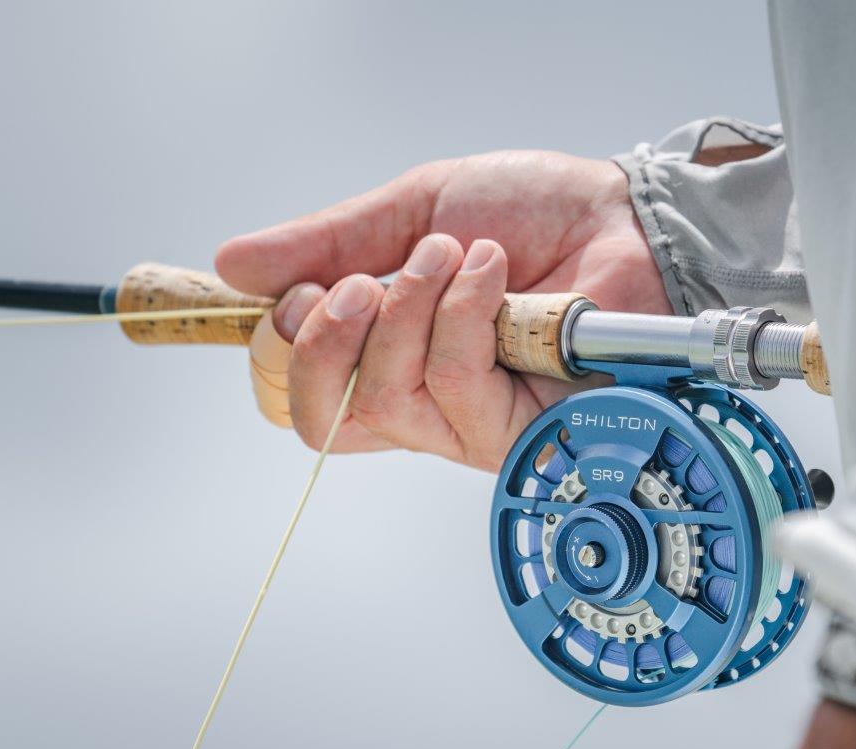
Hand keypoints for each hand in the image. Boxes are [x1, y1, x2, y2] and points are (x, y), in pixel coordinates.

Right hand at [216, 151, 669, 469]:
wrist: (622, 217)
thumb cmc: (533, 213)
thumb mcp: (414, 208)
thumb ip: (328, 242)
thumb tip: (233, 266)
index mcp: (384, 348)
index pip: (302, 393)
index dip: (285, 350)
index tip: (309, 286)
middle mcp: (421, 397)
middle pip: (325, 419)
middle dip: (325, 342)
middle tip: (361, 282)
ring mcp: (468, 422)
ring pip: (387, 399)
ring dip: (408, 311)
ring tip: (451, 253)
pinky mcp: (518, 433)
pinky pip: (456, 388)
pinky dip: (462, 317)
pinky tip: (493, 276)